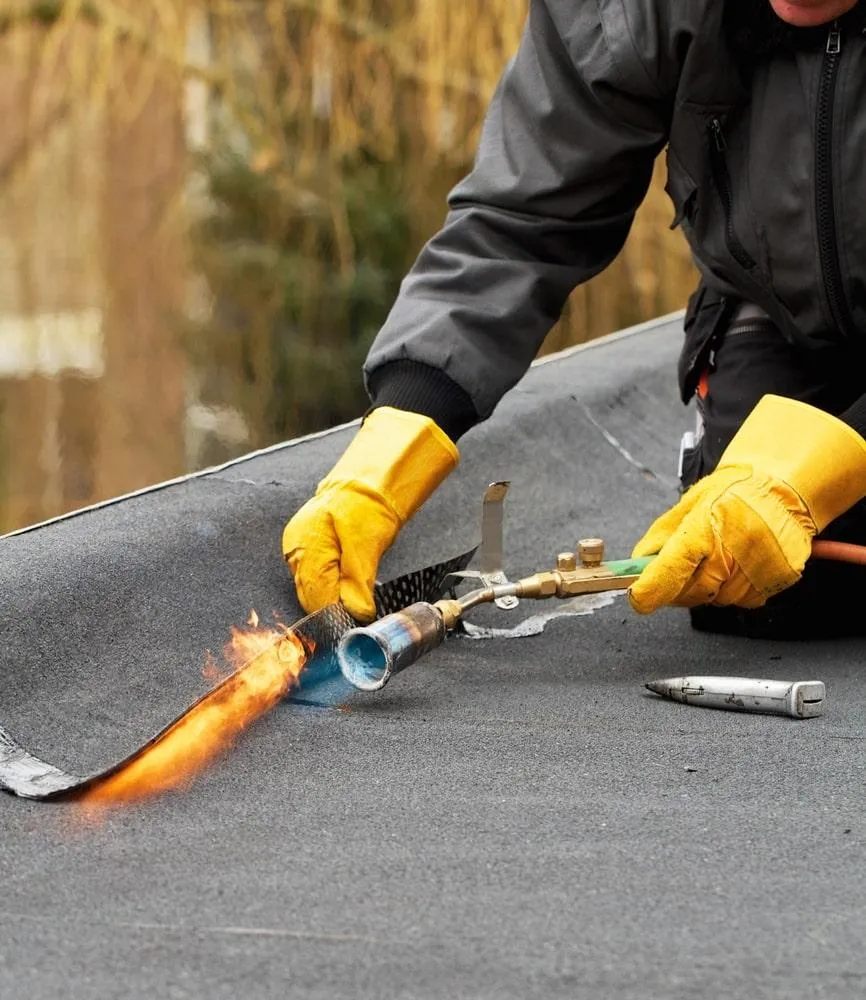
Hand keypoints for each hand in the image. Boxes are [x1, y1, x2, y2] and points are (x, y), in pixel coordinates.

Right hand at [282, 407, 457, 620]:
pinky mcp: (305, 547)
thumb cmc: (367, 505)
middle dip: (332, 607)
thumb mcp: (367, 544)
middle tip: (357, 613)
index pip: (315, 596)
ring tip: (353, 596)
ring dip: (332, 596)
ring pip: (311, 587)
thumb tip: (357, 613)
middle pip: (309, 594)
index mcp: (307, 546)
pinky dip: (329, 583)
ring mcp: (297, 548)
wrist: (366, 482)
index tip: (353, 624)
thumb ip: (358, 582)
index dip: (334, 614)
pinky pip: (313, 575)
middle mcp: (296, 549)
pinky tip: (344, 583)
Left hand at [628, 395, 865, 613]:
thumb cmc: (732, 493)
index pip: (672, 567)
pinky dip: (735, 589)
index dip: (652, 589)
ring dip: (711, 587)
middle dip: (680, 587)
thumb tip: (636, 568)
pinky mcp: (779, 578)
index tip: (638, 599)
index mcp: (705, 527)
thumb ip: (659, 540)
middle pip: (692, 592)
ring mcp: (760, 566)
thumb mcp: (687, 507)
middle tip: (686, 566)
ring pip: (718, 599)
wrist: (781, 488)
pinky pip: (745, 600)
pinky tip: (738, 563)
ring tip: (720, 556)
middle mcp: (734, 548)